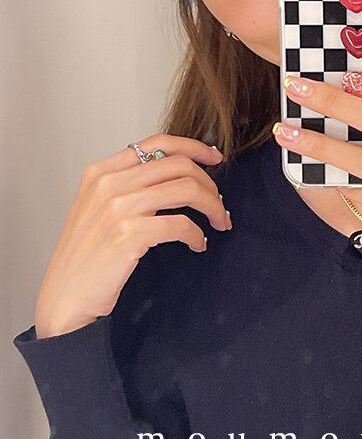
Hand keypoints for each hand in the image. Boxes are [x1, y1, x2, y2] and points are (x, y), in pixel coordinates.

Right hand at [34, 135, 230, 337]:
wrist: (65, 295)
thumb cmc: (87, 254)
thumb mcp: (99, 207)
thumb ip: (130, 184)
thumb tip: (178, 173)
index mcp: (102, 172)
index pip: (157, 143)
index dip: (193, 147)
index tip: (214, 157)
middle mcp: (109, 184)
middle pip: (179, 165)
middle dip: (210, 184)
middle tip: (219, 204)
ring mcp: (118, 208)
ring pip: (187, 190)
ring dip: (212, 207)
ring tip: (219, 222)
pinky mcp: (128, 234)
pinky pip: (181, 224)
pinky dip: (198, 234)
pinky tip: (198, 244)